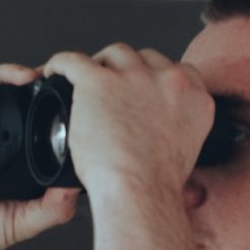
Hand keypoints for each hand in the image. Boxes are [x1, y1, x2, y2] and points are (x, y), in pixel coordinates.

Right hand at [0, 63, 82, 249]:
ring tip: (22, 79)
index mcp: (7, 150)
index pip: (27, 111)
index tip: (64, 93)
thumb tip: (79, 184)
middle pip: (6, 89)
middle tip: (45, 78)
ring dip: (1, 74)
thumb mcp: (25, 221)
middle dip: (26, 77)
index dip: (44, 97)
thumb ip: (54, 207)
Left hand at [40, 45, 213, 199]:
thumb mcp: (186, 152)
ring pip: (114, 54)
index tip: (142, 89)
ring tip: (84, 83)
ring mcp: (134, 78)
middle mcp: (168, 81)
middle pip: (144, 59)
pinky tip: (55, 72)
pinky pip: (74, 60)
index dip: (155, 77)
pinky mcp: (98, 82)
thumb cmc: (155, 186)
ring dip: (101, 66)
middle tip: (111, 93)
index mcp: (194, 97)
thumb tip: (158, 129)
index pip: (177, 70)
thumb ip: (177, 129)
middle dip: (127, 71)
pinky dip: (61, 64)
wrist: (140, 195)